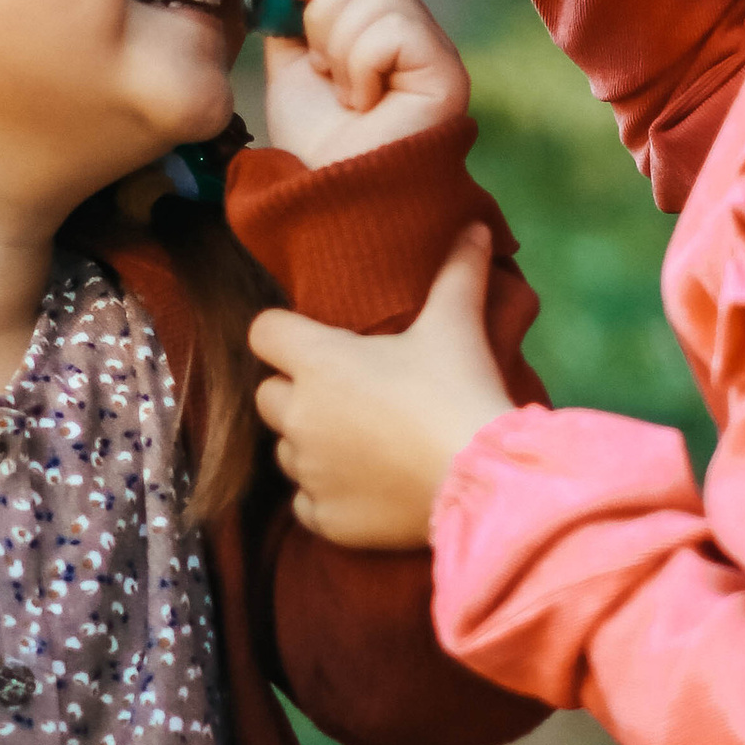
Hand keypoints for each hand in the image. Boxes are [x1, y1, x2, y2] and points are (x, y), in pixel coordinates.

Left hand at [249, 226, 511, 546]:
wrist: (481, 480)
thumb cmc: (459, 392)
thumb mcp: (456, 324)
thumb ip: (457, 272)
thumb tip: (474, 226)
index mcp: (318, 362)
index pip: (263, 332)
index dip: (286, 332)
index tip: (318, 340)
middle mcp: (300, 416)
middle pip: (269, 395)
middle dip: (298, 391)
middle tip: (348, 392)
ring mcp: (309, 471)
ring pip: (286, 450)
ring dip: (310, 443)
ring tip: (360, 440)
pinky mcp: (326, 518)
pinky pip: (305, 504)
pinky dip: (326, 496)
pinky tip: (363, 486)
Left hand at [261, 0, 468, 170]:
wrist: (329, 195)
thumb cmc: (314, 142)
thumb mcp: (288, 66)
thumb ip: (293, 17)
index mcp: (373, 21)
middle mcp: (410, 26)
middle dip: (324, 22)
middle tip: (328, 75)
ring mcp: (433, 46)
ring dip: (342, 52)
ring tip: (350, 95)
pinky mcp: (445, 68)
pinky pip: (394, 28)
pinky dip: (363, 66)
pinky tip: (368, 102)